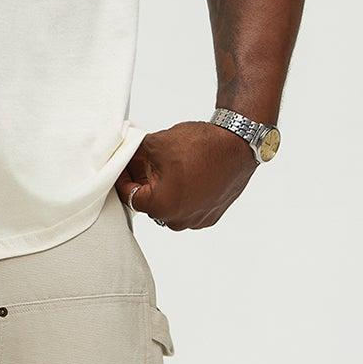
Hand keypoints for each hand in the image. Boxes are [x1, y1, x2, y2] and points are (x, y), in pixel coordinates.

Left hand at [116, 121, 257, 231]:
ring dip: (164, 190)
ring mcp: (196, 220)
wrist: (239, 143)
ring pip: (168, 207)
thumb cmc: (202, 145)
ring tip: (169, 168)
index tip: (123, 167)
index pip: (129, 195)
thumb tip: (125, 156)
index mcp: (160, 205)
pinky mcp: (210, 216)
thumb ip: (134, 154)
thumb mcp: (156, 143)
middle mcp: (178, 220)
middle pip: (149, 203)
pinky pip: (187, 209)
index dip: (123, 178)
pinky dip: (183, 195)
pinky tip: (186, 176)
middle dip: (144, 183)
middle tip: (145, 163)